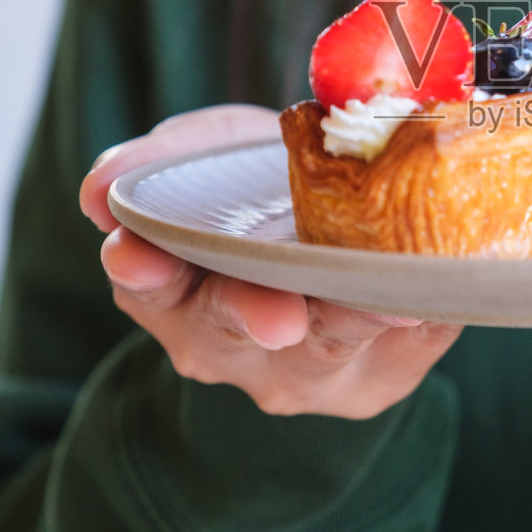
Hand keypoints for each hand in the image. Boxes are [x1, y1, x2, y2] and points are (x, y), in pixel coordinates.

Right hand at [80, 104, 462, 418]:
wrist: (351, 215)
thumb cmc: (262, 190)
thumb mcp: (210, 154)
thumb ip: (160, 163)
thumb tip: (99, 191)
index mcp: (173, 294)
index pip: (148, 287)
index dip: (145, 272)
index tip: (137, 257)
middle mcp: (230, 348)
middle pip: (235, 332)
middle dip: (254, 317)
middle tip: (276, 317)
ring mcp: (306, 374)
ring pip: (327, 347)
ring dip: (355, 321)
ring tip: (385, 303)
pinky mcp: (381, 378)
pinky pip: (402, 350)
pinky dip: (418, 321)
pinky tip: (432, 299)